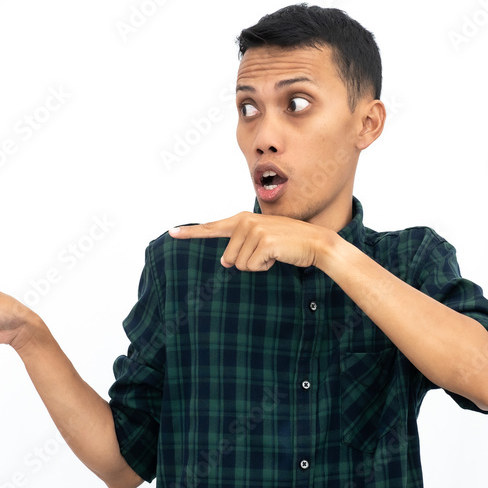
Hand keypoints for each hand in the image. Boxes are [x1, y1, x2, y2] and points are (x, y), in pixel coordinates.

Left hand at [168, 211, 333, 270]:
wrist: (315, 243)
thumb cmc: (288, 243)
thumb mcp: (262, 240)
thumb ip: (240, 246)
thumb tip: (225, 262)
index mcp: (242, 219)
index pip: (212, 227)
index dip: (190, 232)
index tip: (171, 233)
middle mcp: (245, 222)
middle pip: (229, 258)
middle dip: (246, 262)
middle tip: (268, 252)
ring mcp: (254, 230)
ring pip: (239, 265)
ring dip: (257, 265)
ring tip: (273, 253)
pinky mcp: (264, 242)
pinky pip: (252, 267)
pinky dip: (265, 267)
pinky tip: (277, 257)